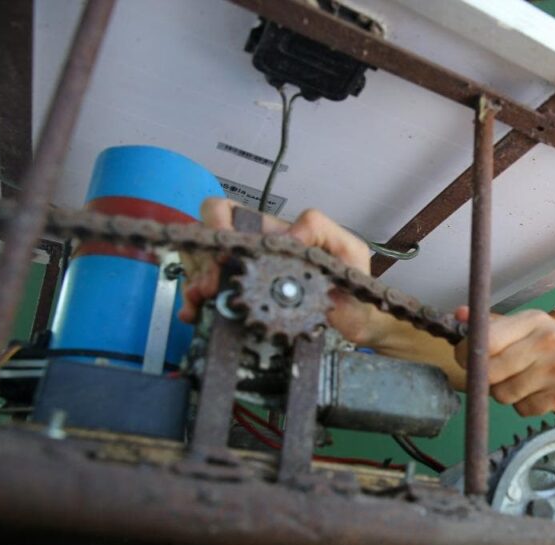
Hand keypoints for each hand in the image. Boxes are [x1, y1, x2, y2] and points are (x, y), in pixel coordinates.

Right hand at [179, 198, 388, 344]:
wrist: (358, 323)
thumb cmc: (353, 282)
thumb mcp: (348, 249)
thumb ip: (321, 230)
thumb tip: (287, 234)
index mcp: (274, 234)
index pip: (230, 212)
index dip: (216, 223)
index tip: (224, 252)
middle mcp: (255, 252)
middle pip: (208, 240)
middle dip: (203, 260)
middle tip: (212, 287)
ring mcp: (247, 278)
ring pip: (203, 267)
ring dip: (196, 282)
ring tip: (202, 302)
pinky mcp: (246, 303)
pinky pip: (211, 296)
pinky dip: (197, 303)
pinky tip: (196, 313)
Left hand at [453, 308, 554, 416]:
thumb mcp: (534, 331)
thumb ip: (496, 326)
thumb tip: (460, 314)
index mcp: (533, 320)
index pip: (485, 339)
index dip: (468, 355)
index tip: (468, 362)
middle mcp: (547, 339)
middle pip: (491, 372)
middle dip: (490, 382)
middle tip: (503, 380)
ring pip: (505, 394)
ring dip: (510, 397)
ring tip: (529, 387)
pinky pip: (526, 409)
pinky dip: (529, 408)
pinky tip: (545, 397)